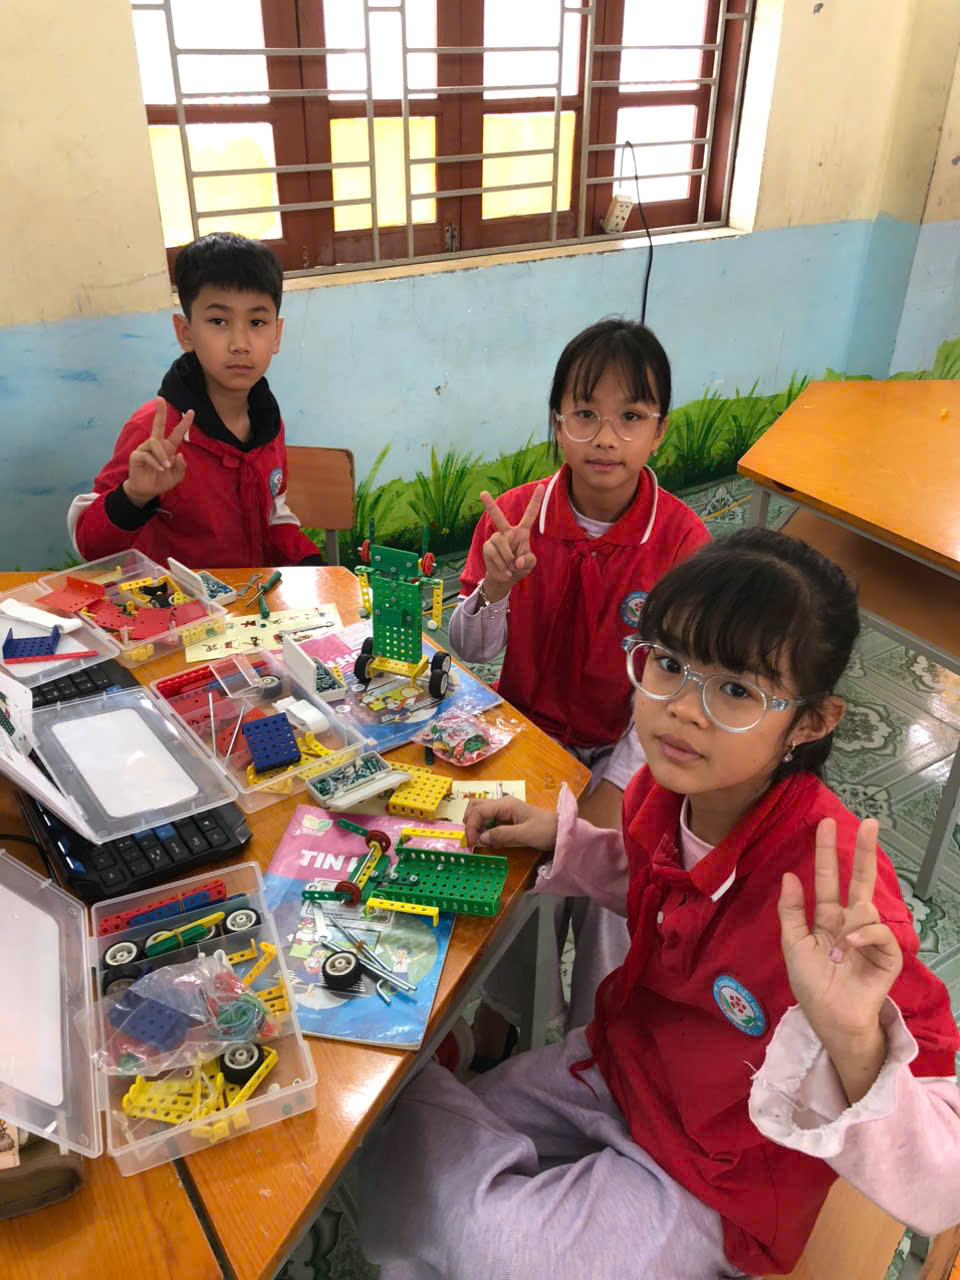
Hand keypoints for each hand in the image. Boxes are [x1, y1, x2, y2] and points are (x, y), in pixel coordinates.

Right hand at [123, 398, 192, 505]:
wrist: (147, 491)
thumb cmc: (161, 481)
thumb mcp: (176, 477)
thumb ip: (180, 467)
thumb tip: (179, 455)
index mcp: (168, 448)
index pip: (177, 433)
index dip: (184, 423)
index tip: (191, 411)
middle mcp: (156, 445)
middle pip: (157, 425)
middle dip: (159, 412)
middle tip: (160, 399)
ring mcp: (145, 449)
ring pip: (154, 443)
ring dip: (162, 455)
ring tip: (166, 467)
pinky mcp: (136, 456)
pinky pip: (146, 455)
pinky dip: (155, 462)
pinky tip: (159, 469)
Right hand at [464, 796, 558, 851]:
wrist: (561, 830)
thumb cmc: (545, 830)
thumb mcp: (524, 835)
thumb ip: (502, 835)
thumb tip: (481, 838)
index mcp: (505, 804)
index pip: (478, 811)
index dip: (471, 826)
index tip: (471, 843)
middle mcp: (502, 804)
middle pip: (475, 806)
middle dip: (469, 822)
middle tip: (472, 840)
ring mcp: (504, 810)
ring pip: (480, 812)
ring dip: (475, 825)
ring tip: (480, 840)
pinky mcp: (507, 817)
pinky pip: (489, 819)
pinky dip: (483, 828)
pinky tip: (490, 839)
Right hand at [478, 484, 544, 601]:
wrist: (504, 578)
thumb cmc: (519, 567)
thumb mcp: (529, 565)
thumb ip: (528, 561)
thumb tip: (518, 561)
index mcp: (521, 532)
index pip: (530, 514)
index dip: (536, 501)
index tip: (541, 486)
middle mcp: (507, 532)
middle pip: (498, 517)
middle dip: (489, 505)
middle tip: (482, 493)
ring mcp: (495, 539)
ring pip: (500, 542)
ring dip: (507, 558)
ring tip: (510, 568)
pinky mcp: (487, 547)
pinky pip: (494, 554)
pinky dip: (501, 565)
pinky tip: (505, 571)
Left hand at [778, 818, 902, 1048]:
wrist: (830, 1017)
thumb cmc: (811, 984)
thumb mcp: (793, 944)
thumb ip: (791, 911)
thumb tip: (790, 875)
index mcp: (828, 919)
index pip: (829, 880)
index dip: (827, 854)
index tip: (825, 824)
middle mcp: (851, 922)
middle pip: (859, 880)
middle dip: (863, 851)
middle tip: (868, 822)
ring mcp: (870, 937)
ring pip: (867, 907)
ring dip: (850, 924)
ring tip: (838, 950)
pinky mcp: (887, 954)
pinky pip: (879, 931)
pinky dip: (864, 935)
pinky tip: (852, 945)